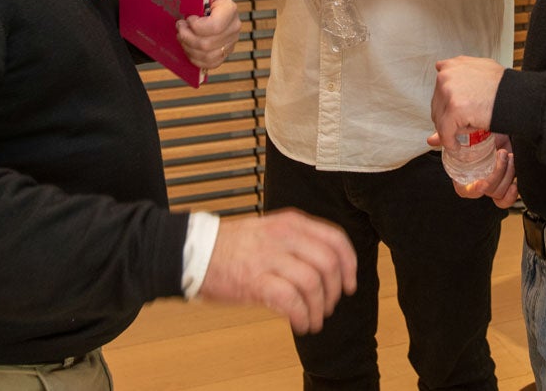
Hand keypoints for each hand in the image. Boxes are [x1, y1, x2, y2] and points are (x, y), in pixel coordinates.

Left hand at [176, 0, 239, 70]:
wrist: (202, 9)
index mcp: (229, 8)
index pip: (215, 26)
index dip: (197, 27)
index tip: (185, 19)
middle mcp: (234, 26)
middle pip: (208, 44)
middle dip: (188, 38)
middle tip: (178, 29)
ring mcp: (230, 42)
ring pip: (208, 56)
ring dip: (189, 49)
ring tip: (182, 38)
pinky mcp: (224, 53)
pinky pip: (211, 64)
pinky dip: (196, 60)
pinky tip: (188, 49)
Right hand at [199, 208, 357, 333]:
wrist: (196, 251)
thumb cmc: (232, 245)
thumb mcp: (271, 229)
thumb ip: (298, 242)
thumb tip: (326, 269)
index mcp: (291, 222)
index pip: (335, 239)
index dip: (349, 264)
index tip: (350, 283)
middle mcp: (284, 236)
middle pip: (328, 264)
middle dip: (335, 291)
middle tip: (329, 305)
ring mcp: (270, 257)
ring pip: (313, 284)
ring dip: (319, 308)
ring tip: (313, 319)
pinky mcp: (256, 280)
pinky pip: (291, 301)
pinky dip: (301, 316)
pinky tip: (299, 324)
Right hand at [426, 131, 519, 207]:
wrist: (503, 128)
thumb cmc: (482, 133)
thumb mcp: (465, 132)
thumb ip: (446, 137)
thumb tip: (431, 140)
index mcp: (466, 175)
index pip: (465, 190)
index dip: (473, 190)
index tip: (482, 183)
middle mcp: (480, 182)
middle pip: (487, 191)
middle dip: (497, 174)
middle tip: (502, 154)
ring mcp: (495, 184)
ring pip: (499, 192)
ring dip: (507, 174)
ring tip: (509, 155)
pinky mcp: (508, 182)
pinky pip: (508, 199)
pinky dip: (512, 194)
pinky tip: (515, 182)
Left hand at [431, 55, 504, 154]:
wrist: (518, 96)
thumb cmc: (503, 89)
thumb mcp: (479, 83)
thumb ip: (458, 93)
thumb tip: (438, 111)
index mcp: (452, 65)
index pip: (439, 91)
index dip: (448, 106)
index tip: (457, 114)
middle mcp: (446, 75)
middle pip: (437, 106)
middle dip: (449, 118)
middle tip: (469, 122)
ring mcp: (448, 90)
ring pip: (439, 120)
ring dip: (452, 128)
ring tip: (471, 127)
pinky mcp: (454, 108)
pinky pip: (445, 132)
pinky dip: (450, 142)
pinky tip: (457, 146)